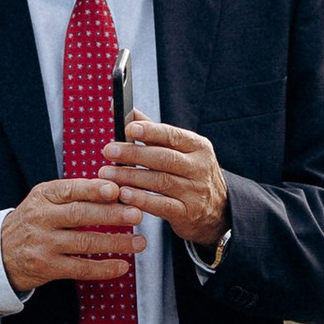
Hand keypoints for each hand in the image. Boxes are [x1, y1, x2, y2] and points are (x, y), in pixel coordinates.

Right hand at [0, 177, 142, 291]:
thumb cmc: (35, 221)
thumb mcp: (46, 200)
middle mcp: (41, 218)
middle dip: (112, 214)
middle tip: (136, 215)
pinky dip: (104, 268)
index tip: (116, 189)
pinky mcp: (47, 267)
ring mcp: (43, 243)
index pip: (70, 189)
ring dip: (116, 242)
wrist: (1, 252)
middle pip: (80, 215)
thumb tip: (115, 187)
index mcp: (43, 196)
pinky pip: (80, 268)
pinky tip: (123, 265)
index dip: (94, 190)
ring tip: (139, 242)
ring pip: (84, 242)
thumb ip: (74, 193)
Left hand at [104, 114, 228, 253]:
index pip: (173, 135)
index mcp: (198, 146)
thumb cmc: (188, 173)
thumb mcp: (179, 150)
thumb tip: (125, 110)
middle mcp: (200, 167)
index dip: (150, 131)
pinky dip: (141, 200)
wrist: (216, 209)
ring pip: (160, 181)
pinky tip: (123, 195)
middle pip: (164, 158)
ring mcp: (196, 191)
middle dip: (134, 154)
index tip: (128, 129)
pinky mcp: (188, 213)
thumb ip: (153, 131)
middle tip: (108, 151)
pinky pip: (161, 205)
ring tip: (107, 174)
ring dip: (131, 177)